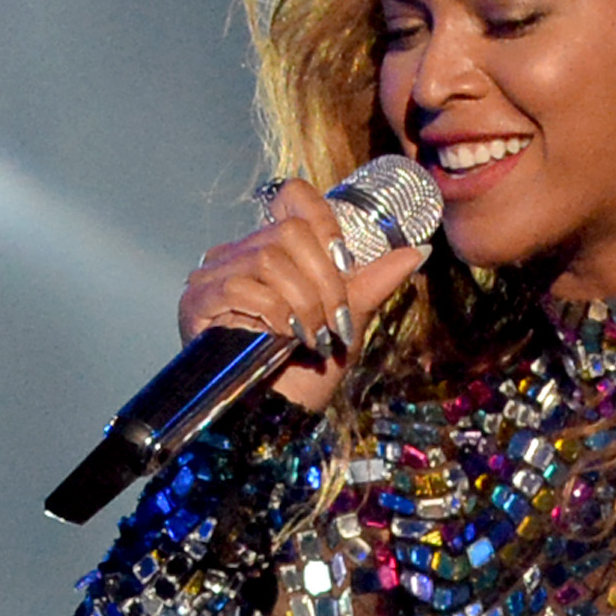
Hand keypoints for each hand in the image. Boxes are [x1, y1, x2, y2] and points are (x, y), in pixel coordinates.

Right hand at [176, 177, 428, 411]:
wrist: (277, 417)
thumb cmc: (306, 372)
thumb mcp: (348, 319)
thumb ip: (376, 281)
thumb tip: (417, 250)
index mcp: (275, 250)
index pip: (293, 197)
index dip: (324, 222)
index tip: (346, 263)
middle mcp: (241, 254)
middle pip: (290, 232)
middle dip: (325, 280)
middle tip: (334, 322)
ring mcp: (215, 275)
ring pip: (269, 258)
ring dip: (304, 302)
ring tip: (312, 337)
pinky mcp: (198, 301)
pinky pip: (241, 287)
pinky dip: (273, 312)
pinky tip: (282, 337)